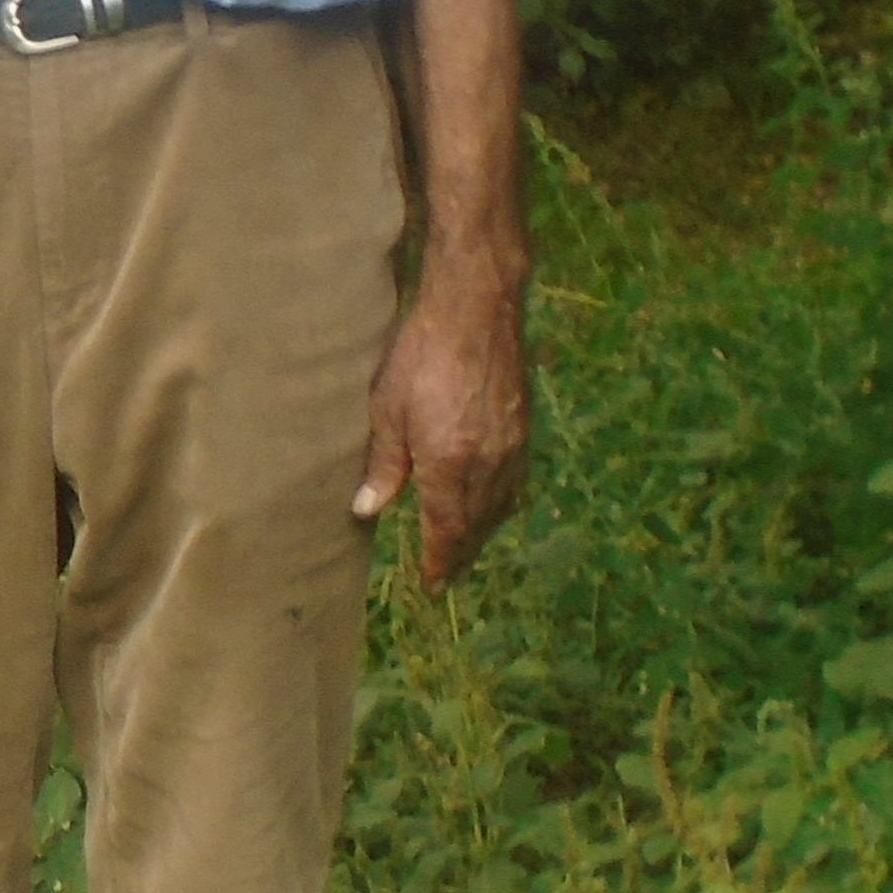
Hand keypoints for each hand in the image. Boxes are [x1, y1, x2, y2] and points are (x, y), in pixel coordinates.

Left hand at [354, 278, 529, 592]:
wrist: (477, 307)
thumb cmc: (422, 353)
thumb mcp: (388, 410)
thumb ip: (384, 465)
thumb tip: (368, 510)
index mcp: (450, 466)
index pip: (446, 531)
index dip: (438, 562)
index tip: (431, 585)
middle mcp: (488, 465)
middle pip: (477, 526)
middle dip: (460, 553)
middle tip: (446, 574)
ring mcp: (512, 447)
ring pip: (500, 507)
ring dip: (481, 532)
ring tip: (465, 546)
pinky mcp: (524, 427)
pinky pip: (515, 482)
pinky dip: (500, 503)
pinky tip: (489, 502)